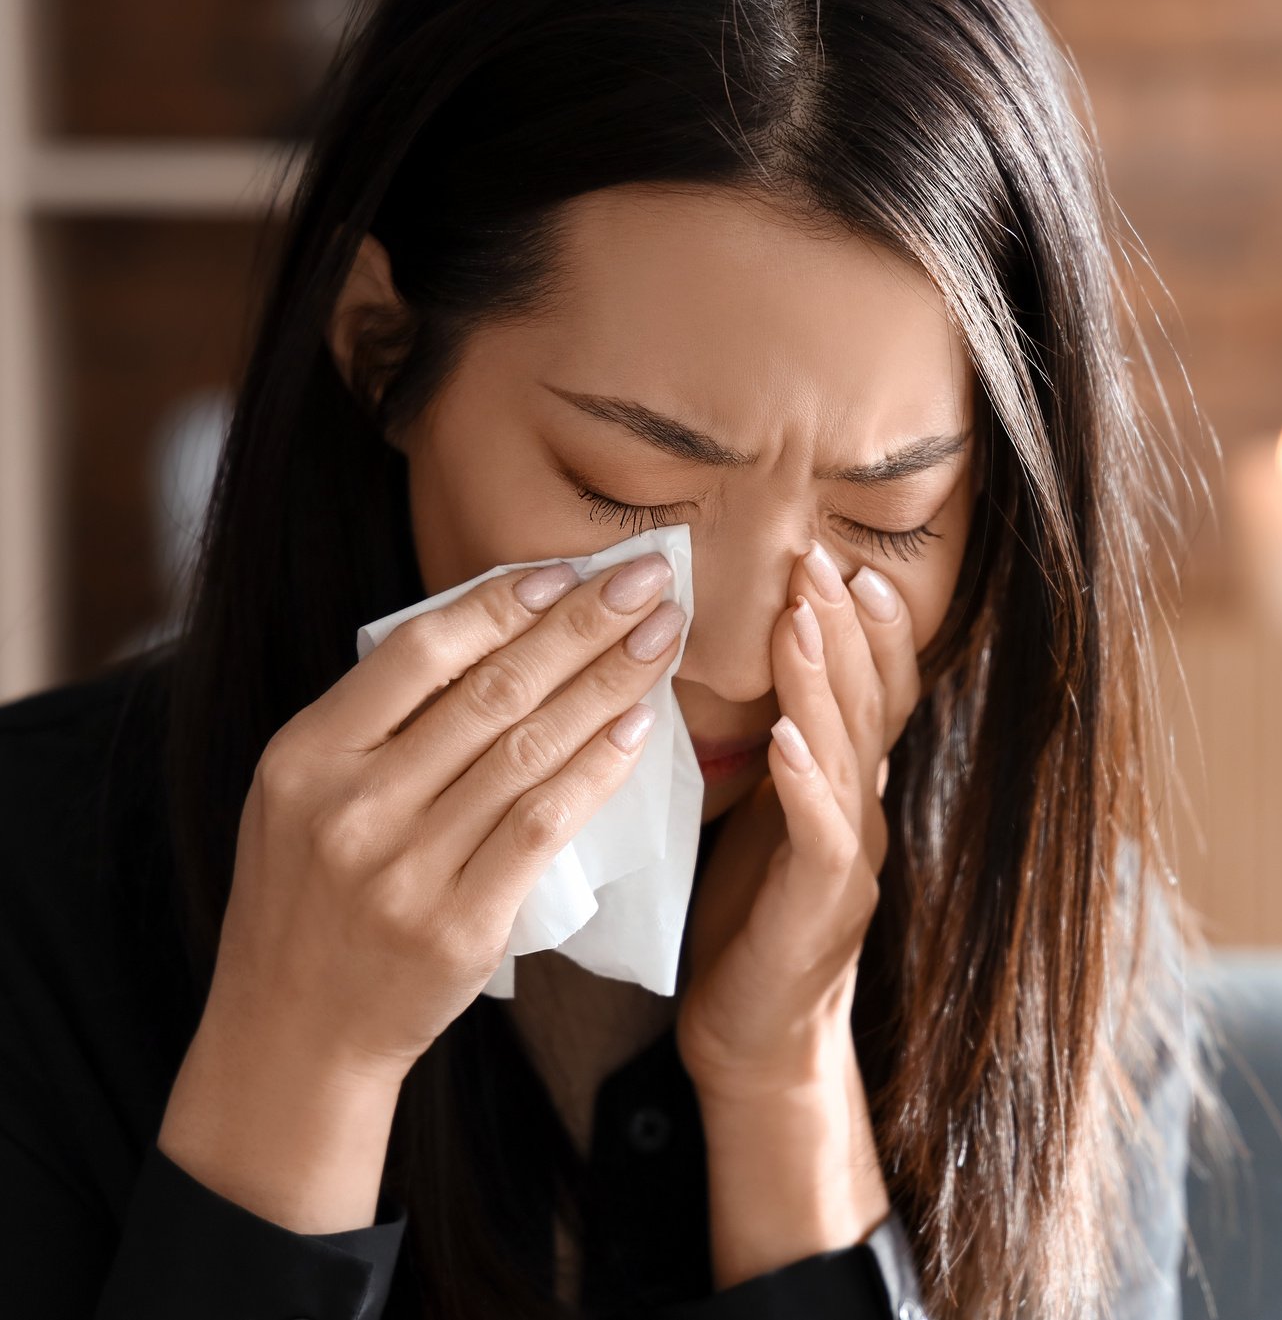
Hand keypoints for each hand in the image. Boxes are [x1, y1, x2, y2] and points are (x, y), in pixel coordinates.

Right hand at [159, 549, 684, 1231]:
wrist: (296, 1033)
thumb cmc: (314, 899)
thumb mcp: (305, 798)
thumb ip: (377, 725)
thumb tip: (494, 632)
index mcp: (306, 756)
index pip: (418, 652)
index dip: (501, 603)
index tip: (568, 569)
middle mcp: (352, 805)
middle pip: (491, 691)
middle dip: (582, 624)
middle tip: (647, 577)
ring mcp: (407, 868)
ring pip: (531, 749)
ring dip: (608, 682)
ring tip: (662, 637)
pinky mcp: (461, 923)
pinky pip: (546, 823)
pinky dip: (599, 766)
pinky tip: (641, 724)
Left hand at [676, 539, 918, 1099]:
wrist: (753, 1043)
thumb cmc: (742, 926)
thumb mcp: (756, 820)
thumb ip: (768, 753)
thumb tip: (738, 673)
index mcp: (846, 790)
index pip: (870, 692)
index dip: (865, 628)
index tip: (840, 561)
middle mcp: (864, 815)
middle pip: (869, 705)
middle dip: (847, 628)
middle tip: (821, 559)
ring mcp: (852, 862)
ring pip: (848, 755)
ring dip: (826, 682)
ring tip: (802, 618)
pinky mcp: (821, 910)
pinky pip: (821, 835)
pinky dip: (806, 782)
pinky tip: (786, 739)